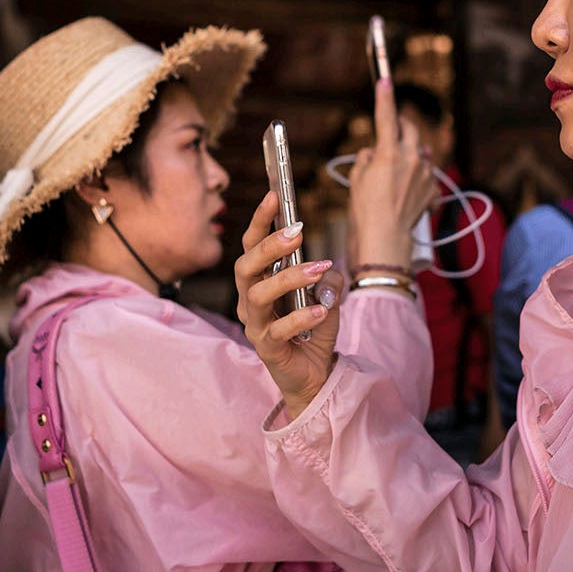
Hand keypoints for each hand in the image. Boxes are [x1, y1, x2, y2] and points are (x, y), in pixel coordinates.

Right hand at [235, 189, 347, 419]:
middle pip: (245, 267)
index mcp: (259, 283)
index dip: (259, 221)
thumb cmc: (313, 329)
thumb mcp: (327, 295)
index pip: (251, 247)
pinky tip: (321, 310)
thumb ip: (328, 277)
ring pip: (259, 296)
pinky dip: (300, 317)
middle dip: (269, 246)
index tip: (274, 196)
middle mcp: (249, 302)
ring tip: (319, 269)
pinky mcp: (267, 350)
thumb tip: (327, 268)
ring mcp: (255, 326)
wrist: (315, 375)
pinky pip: (278, 331)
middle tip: (297, 231)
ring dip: (289, 277)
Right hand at [349, 78, 442, 268]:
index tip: (384, 80)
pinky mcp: (433, 189)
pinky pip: (426, 175)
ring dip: (410, 155)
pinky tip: (406, 192)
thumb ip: (366, 159)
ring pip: (420, 153)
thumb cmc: (365, 211)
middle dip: (401, 127)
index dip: (384, 97)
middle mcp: (412, 158)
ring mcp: (425, 174)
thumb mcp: (357, 179)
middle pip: (410, 131)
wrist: (385, 240)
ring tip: (396, 172)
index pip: (386, 117)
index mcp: (389, 152)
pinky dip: (417, 178)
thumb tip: (374, 154)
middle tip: (392, 131)